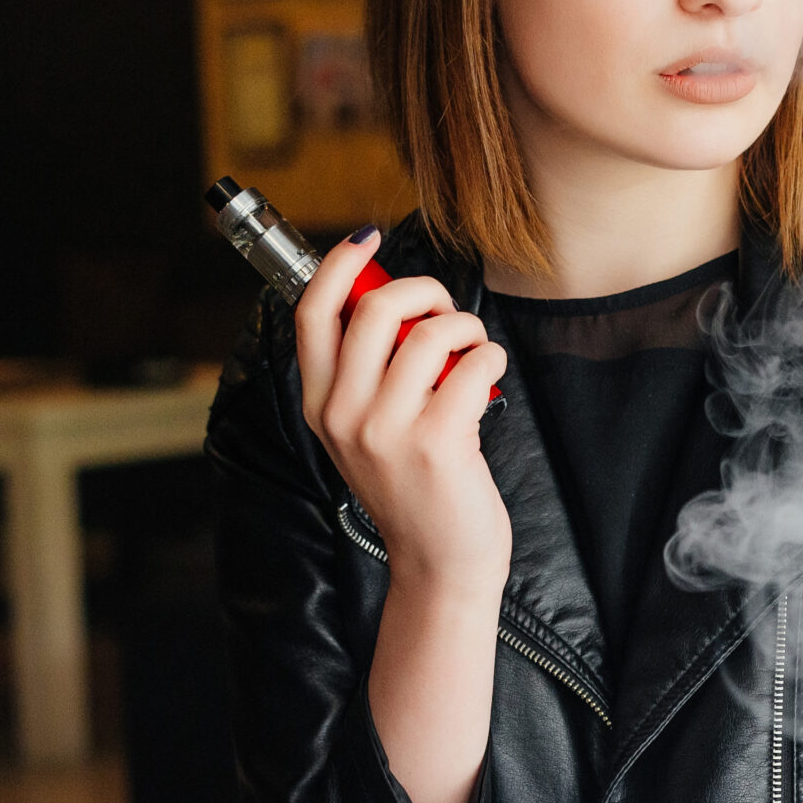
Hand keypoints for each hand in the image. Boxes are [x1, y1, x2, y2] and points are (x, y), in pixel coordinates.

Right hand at [294, 228, 511, 607]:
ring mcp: (386, 430)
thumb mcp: (368, 430)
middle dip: (425, 291)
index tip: (366, 239)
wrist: (439, 564)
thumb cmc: (416, 487)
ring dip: (465, 327)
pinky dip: (490, 355)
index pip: (312, 314)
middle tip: (446, 311)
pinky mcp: (436, 442)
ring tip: (473, 350)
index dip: (338, 266)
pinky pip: (472, 363)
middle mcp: (342, 415)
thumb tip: (396, 298)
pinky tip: (490, 374)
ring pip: (430, 333)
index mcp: (319, 404)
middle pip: (376, 309)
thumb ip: (369, 372)